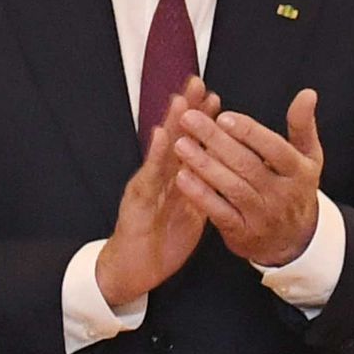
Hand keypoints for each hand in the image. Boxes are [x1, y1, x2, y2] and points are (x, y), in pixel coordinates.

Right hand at [95, 81, 218, 307]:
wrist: (133, 270)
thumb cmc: (161, 242)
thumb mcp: (189, 213)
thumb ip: (200, 190)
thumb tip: (220, 174)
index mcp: (174, 181)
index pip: (189, 145)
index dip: (202, 121)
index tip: (216, 96)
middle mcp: (158, 178)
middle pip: (175, 138)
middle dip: (186, 110)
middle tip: (198, 82)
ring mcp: (147, 188)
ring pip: (163, 151)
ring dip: (172, 123)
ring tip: (181, 99)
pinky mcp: (140, 203)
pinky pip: (151, 177)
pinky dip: (157, 155)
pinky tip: (164, 136)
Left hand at [172, 88, 323, 268]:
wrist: (294, 239)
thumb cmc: (294, 187)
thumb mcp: (308, 157)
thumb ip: (303, 125)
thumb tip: (308, 93)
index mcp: (299, 171)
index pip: (275, 148)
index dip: (249, 132)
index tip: (223, 115)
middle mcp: (282, 193)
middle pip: (247, 164)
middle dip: (216, 140)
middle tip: (189, 119)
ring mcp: (262, 214)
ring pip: (231, 187)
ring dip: (204, 165)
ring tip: (180, 144)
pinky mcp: (243, 232)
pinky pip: (219, 212)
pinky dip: (200, 195)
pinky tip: (181, 177)